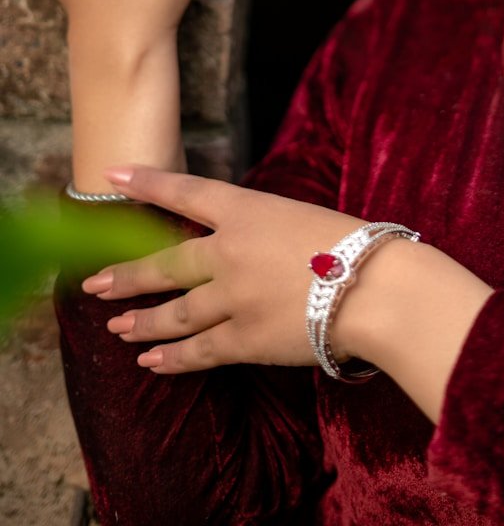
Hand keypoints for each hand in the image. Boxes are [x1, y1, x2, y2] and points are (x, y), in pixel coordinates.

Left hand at [81, 165, 367, 373]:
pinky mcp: (244, 340)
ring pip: (173, 313)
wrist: (375, 288)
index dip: (147, 183)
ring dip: (141, 322)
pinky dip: (172, 359)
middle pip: (165, 264)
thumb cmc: (356, 246)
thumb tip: (243, 250)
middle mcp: (229, 252)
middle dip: (127, 275)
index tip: (112, 176)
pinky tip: (151, 363)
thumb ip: (265, 230)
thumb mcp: (303, 217)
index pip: (186, 192)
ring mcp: (232, 298)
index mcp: (248, 210)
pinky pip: (198, 352)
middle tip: (95, 283)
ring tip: (118, 328)